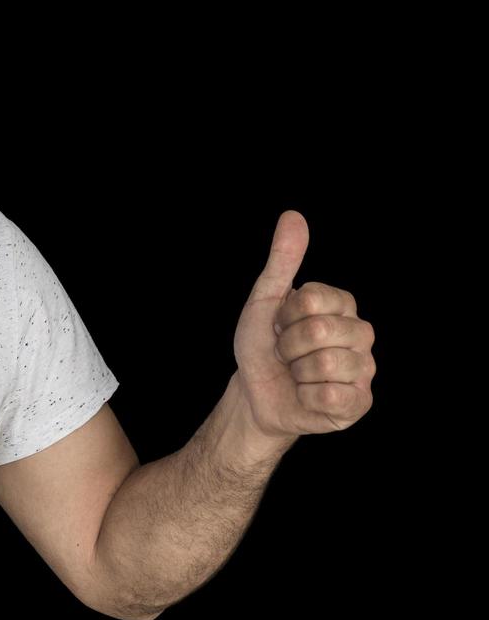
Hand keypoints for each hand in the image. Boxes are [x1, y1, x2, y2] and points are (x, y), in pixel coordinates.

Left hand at [231, 210, 376, 439]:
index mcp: (342, 305)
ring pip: (324, 365)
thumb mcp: (265, 299)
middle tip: (286, 352)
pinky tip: (307, 396)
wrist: (255, 393)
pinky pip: (333, 397)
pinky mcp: (359, 403)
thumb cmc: (262, 345)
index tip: (280, 324)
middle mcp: (361, 334)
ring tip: (296, 374)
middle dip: (288, 345)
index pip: (312, 298)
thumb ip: (282, 260)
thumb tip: (292, 216)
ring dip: (296, 373)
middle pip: (319, 331)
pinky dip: (307, 398)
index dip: (285, 314)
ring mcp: (364, 370)